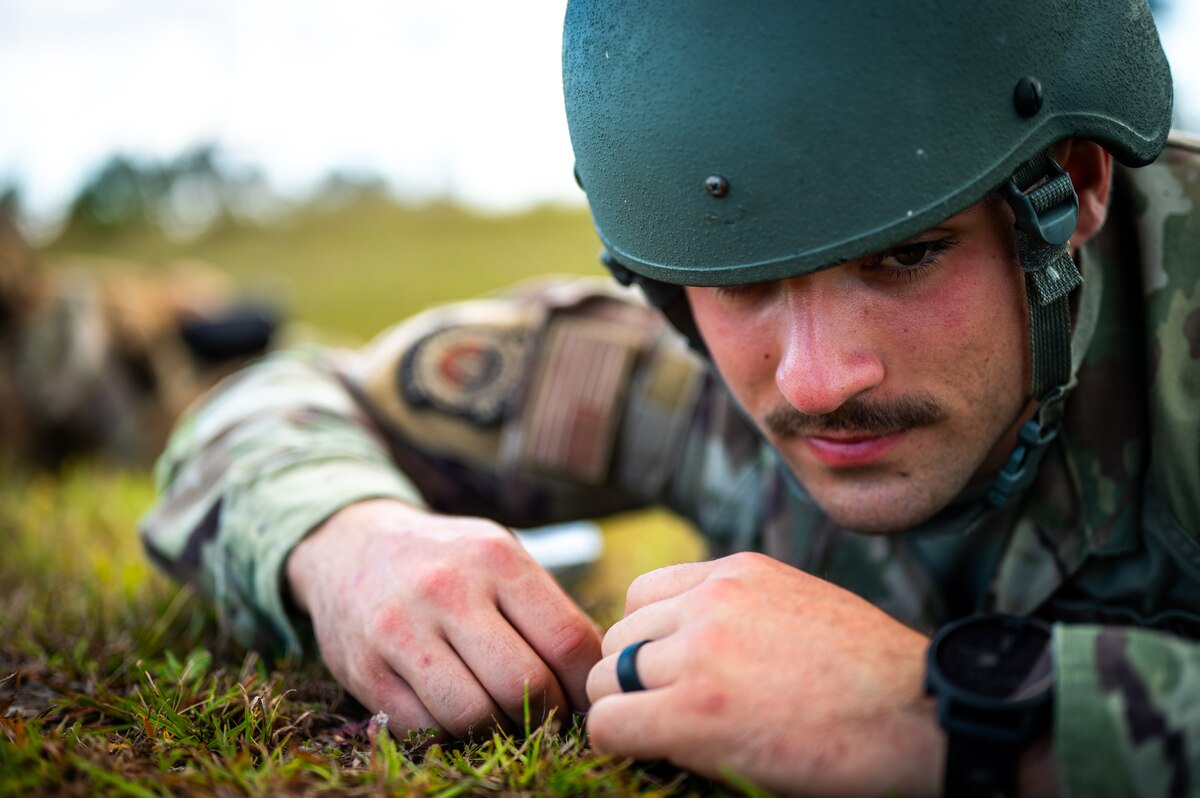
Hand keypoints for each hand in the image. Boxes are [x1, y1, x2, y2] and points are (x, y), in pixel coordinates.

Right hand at [286, 499, 601, 738]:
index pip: (568, 639)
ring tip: (502, 716)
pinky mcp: (366, 670)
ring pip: (475, 715)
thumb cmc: (445, 560)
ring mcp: (401, 630)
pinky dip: (451, 732)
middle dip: (547, 714)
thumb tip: (598, 675)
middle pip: (526, 683)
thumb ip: (544, 605)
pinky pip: (426, 728)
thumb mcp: (497, 555)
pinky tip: (455, 710)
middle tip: (546, 715)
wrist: (348, 546)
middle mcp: (448, 589)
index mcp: (496, 557)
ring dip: (499, 729)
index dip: (586, 683)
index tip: (585, 694)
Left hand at [586, 552, 942, 796]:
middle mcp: (709, 601)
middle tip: (671, 716)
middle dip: (635, 680)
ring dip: (630, 712)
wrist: (919, 716)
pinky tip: (661, 755)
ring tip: (674, 737)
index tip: (670, 676)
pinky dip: (624, 744)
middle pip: (618, 638)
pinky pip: (610, 723)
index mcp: (735, 573)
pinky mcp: (696, 710)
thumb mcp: (801, 608)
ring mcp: (699, 652)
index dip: (648, 642)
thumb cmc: (874, 676)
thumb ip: (742, 609)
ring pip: (608, 681)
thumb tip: (692, 639)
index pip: (641, 595)